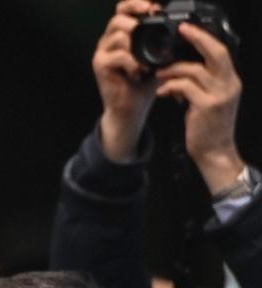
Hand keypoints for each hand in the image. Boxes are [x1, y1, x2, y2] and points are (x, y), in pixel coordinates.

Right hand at [93, 0, 159, 161]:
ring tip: (147, 59)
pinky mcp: (100, 65)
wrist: (131, 108)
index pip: (124, 9)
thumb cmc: (145, 83)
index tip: (153, 7)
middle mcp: (109, 40)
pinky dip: (132, 62)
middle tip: (151, 26)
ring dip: (137, 44)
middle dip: (136, 19)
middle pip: (118, 18)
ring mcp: (103, 52)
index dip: (136, 4)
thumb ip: (161, 40)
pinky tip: (140, 71)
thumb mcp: (158, 56)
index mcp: (123, 34)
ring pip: (119, 35)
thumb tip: (181, 23)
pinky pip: (117, 55)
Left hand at [156, 23, 243, 193]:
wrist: (214, 153)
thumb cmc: (208, 129)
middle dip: (197, 39)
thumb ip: (200, 85)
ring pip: (195, 70)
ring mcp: (220, 95)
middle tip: (180, 33)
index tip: (187, 30)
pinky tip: (162, 92)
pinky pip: (185, 87)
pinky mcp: (207, 106)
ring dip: (173, 70)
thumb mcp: (207, 102)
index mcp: (230, 82)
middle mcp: (229, 85)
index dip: (205, 39)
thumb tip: (180, 70)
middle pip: (216, 53)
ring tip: (160, 75)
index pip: (221, 52)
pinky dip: (171, 87)